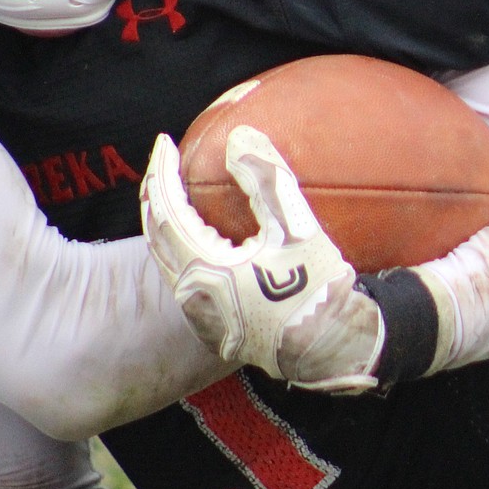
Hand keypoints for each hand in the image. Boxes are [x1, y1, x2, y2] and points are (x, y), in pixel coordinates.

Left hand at [140, 127, 384, 392]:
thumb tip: (239, 138)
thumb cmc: (317, 290)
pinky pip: (182, 277)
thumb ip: (265, 179)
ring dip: (165, 223)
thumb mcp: (296, 228)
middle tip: (163, 163)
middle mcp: (193, 296)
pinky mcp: (213, 327)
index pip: (166, 211)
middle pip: (156, 235)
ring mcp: (200, 315)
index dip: (162, 173)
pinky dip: (179, 247)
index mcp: (206, 270)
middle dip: (155, 194)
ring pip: (166, 259)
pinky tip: (197, 235)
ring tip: (173, 193)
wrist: (332, 349)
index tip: (166, 143)